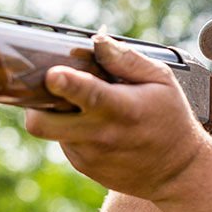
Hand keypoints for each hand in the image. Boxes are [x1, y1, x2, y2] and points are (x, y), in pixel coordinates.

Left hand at [24, 35, 211, 199]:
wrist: (176, 172)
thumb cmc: (169, 118)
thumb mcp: (161, 81)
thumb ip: (127, 59)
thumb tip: (97, 39)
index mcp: (123, 109)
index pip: (88, 96)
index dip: (66, 84)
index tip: (52, 74)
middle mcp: (101, 135)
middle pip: (43, 124)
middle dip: (35, 103)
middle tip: (47, 88)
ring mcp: (88, 154)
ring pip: (50, 130)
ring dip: (57, 113)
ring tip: (82, 105)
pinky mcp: (83, 165)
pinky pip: (63, 141)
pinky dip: (69, 129)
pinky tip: (92, 124)